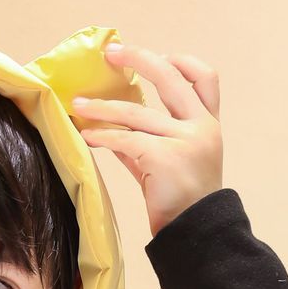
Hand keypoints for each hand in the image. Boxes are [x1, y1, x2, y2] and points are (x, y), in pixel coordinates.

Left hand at [71, 42, 223, 237]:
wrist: (197, 235)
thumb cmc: (183, 203)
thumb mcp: (171, 163)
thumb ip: (148, 141)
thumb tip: (112, 125)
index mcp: (209, 125)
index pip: (206, 79)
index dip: (183, 62)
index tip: (161, 56)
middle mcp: (201, 127)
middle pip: (171, 77)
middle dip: (139, 59)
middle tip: (111, 53)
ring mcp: (185, 140)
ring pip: (137, 112)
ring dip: (103, 107)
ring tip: (79, 105)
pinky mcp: (165, 157)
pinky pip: (126, 139)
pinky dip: (103, 136)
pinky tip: (88, 136)